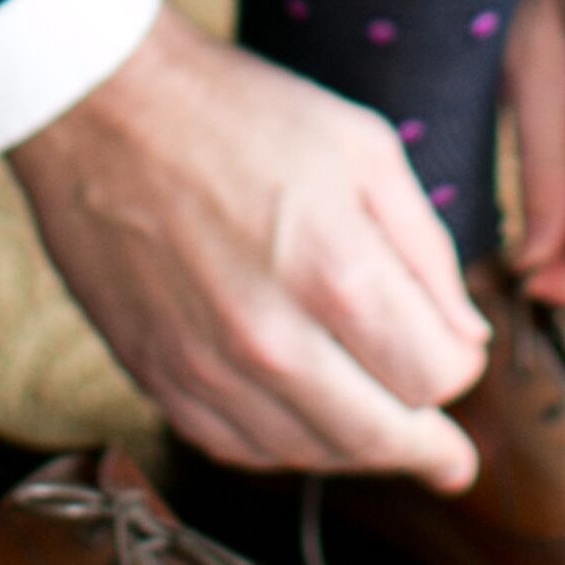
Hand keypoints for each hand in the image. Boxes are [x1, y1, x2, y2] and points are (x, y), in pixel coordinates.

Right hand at [8, 4, 489, 488]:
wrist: (99, 104)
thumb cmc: (237, 109)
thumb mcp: (362, 147)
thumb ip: (425, 250)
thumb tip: (465, 337)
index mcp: (335, 271)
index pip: (434, 376)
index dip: (460, 370)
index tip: (456, 354)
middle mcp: (271, 338)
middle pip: (378, 438)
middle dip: (427, 446)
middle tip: (449, 461)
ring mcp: (206, 366)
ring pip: (307, 454)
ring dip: (354, 451)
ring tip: (378, 439)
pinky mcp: (155, 373)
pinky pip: (233, 448)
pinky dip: (279, 447)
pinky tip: (301, 428)